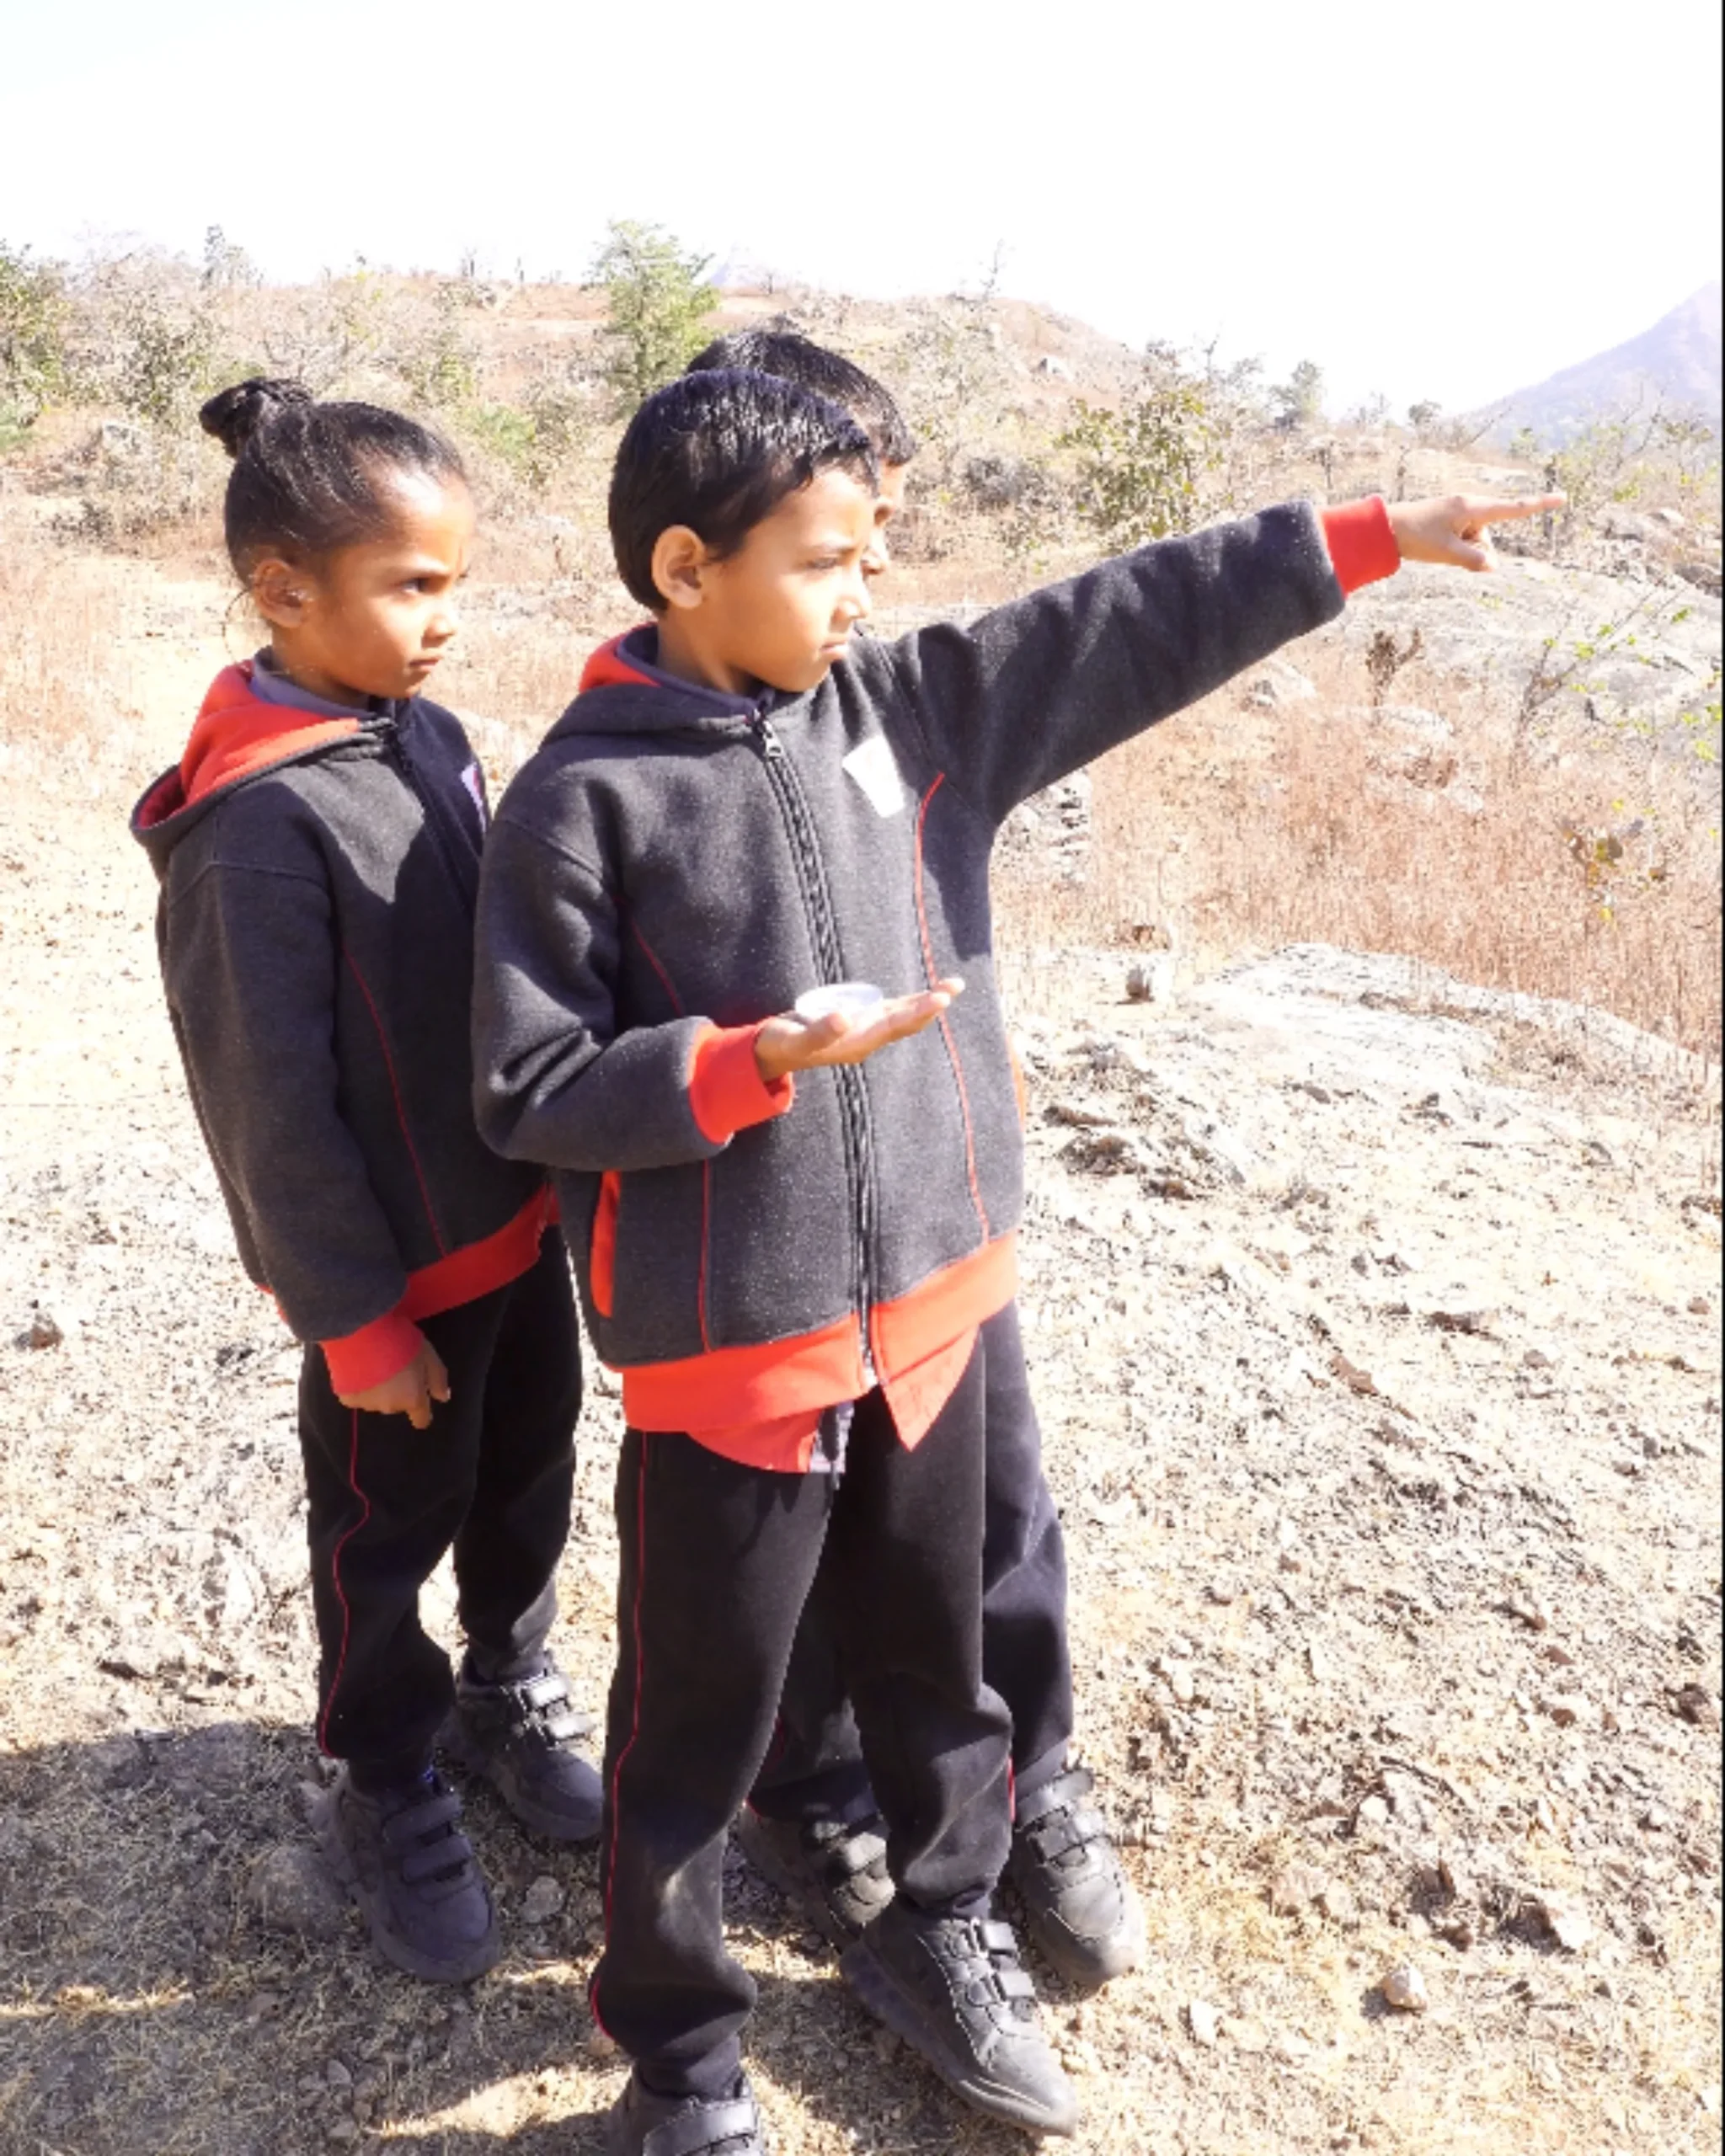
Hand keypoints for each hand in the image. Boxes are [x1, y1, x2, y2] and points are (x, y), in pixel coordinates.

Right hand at [335, 1336, 450, 1429]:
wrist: (361, 1333)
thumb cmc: (400, 1341)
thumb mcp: (429, 1355)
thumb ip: (438, 1379)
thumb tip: (443, 1398)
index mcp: (412, 1398)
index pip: (421, 1419)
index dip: (422, 1413)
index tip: (420, 1404)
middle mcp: (390, 1407)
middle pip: (398, 1405)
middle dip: (398, 1391)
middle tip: (394, 1367)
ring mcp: (367, 1405)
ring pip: (377, 1401)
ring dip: (378, 1389)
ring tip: (374, 1365)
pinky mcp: (347, 1399)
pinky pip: (357, 1396)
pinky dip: (359, 1387)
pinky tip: (358, 1369)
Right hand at [755, 978, 964, 1082]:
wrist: (773, 1052)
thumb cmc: (782, 1045)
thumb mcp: (794, 1039)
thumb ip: (818, 1032)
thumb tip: (844, 1018)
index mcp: (856, 1044)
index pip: (894, 1026)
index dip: (917, 1012)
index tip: (939, 999)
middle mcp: (866, 1039)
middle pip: (905, 1022)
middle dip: (930, 1006)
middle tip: (954, 987)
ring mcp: (864, 1032)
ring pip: (903, 1017)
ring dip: (926, 1004)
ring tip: (951, 987)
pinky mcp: (859, 1023)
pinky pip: (891, 1012)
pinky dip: (909, 1002)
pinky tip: (924, 996)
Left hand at [1388, 492, 1565, 573]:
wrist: (1385, 527)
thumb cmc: (1415, 536)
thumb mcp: (1445, 553)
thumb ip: (1473, 560)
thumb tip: (1493, 566)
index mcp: (1472, 508)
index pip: (1512, 509)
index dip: (1538, 505)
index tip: (1562, 498)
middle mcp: (1470, 507)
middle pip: (1488, 538)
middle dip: (1476, 552)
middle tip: (1445, 550)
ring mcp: (1461, 514)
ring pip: (1476, 542)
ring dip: (1463, 551)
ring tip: (1435, 546)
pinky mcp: (1453, 521)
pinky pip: (1465, 541)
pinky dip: (1456, 548)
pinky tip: (1435, 545)